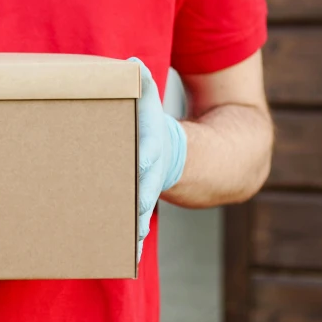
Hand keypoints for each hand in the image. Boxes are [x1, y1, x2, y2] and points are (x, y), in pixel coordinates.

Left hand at [128, 58, 186, 262]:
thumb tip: (132, 62)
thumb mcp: (152, 105)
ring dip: (136, 229)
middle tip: (135, 215)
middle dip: (139, 202)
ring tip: (129, 247)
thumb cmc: (155, 126)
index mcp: (152, 147)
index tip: (144, 164)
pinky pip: (135, 225)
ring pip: (141, 213)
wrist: (195, 158)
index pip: (149, 152)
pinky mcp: (139, 207)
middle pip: (145, 188)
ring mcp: (147, 192)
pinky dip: (132, 241)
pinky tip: (126, 260)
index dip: (146, 158)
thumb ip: (143, 86)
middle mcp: (151, 173)